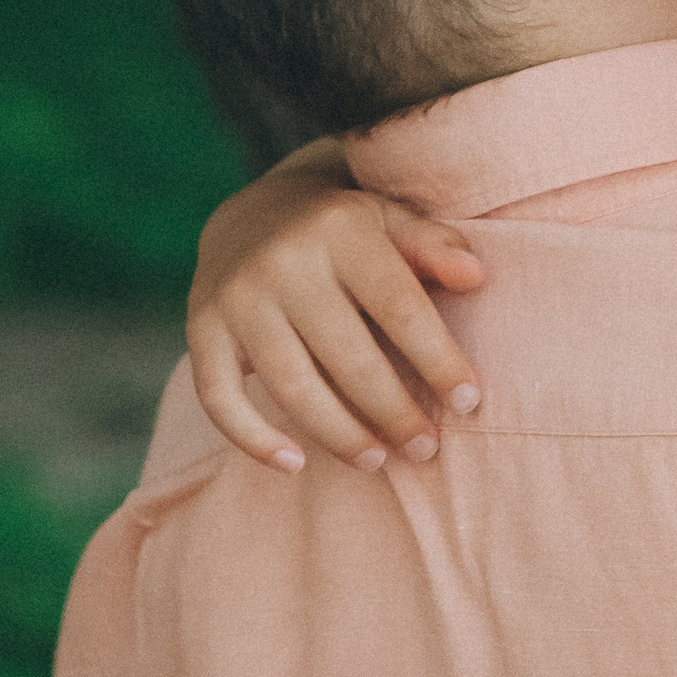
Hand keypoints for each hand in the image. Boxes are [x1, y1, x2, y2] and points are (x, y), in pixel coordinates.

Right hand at [187, 143, 487, 469]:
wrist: (249, 213)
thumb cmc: (342, 231)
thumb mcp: (390, 218)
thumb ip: (433, 245)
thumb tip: (475, 276)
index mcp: (341, 230)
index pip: (399, 306)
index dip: (437, 359)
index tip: (468, 403)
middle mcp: (283, 262)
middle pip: (347, 356)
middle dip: (392, 411)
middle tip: (425, 448)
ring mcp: (236, 297)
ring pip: (291, 384)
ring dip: (338, 433)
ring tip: (376, 461)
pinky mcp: (200, 328)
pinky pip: (218, 396)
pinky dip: (252, 437)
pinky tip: (294, 463)